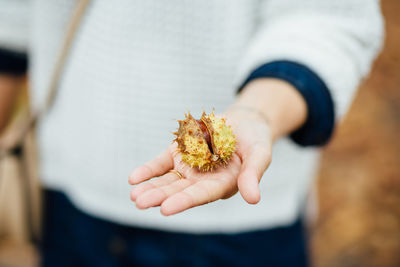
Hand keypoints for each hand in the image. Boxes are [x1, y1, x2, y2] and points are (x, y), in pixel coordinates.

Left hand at [128, 109, 272, 215]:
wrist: (242, 123)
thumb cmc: (255, 140)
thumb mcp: (260, 154)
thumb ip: (253, 174)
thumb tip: (253, 199)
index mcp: (221, 184)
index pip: (201, 195)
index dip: (184, 201)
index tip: (165, 208)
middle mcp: (202, 180)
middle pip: (178, 190)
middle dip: (160, 196)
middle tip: (141, 203)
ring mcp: (188, 167)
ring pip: (166, 180)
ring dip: (150, 187)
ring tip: (134, 196)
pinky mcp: (178, 153)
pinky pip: (160, 164)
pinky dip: (148, 170)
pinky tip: (133, 178)